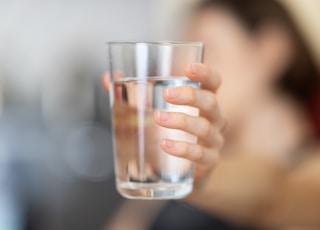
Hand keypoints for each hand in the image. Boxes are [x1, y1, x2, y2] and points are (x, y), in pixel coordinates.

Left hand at [102, 63, 224, 186]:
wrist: (179, 171)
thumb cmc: (169, 133)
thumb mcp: (152, 111)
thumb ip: (131, 94)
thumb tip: (108, 77)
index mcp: (202, 102)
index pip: (213, 82)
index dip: (205, 73)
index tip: (187, 68)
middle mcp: (213, 119)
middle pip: (210, 102)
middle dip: (190, 96)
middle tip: (167, 94)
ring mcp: (213, 141)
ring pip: (204, 127)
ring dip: (181, 121)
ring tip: (158, 118)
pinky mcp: (208, 161)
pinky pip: (200, 154)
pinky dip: (183, 148)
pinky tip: (165, 144)